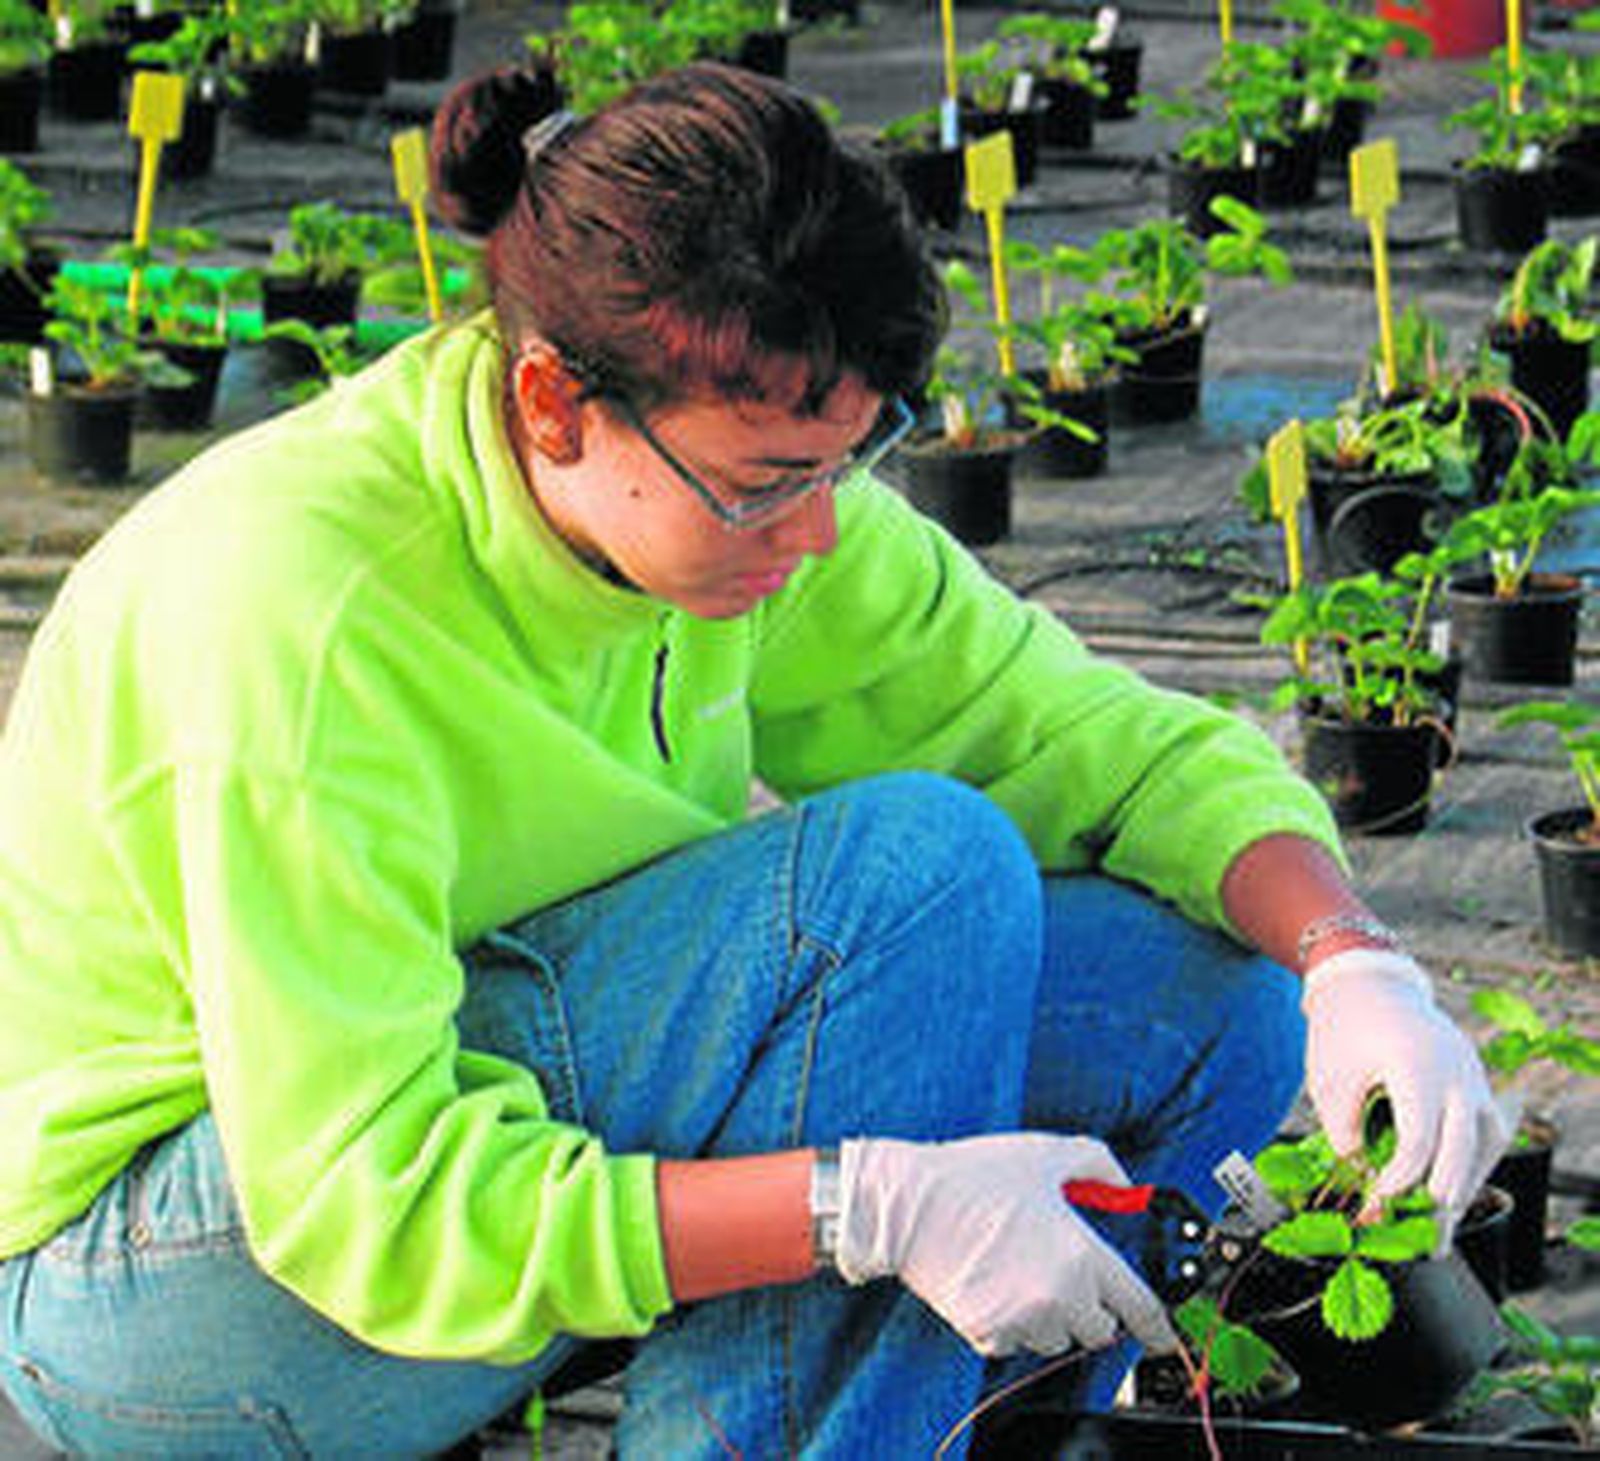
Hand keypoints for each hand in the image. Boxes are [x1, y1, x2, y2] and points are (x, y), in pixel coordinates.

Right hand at [834, 1132, 1177, 1358]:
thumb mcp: (1044, 1152)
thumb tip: (1122, 1185)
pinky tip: (994, 1283)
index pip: (1139, 1307)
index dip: (1157, 1325)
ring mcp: (1022, 1320)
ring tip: (1020, 1271)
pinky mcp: (988, 1334)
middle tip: (1064, 1270)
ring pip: (1058, 1339)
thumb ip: (1097, 1164)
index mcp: (1080, 1255)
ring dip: (1051, 1316)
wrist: (907, 1206)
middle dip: (1090, 1304)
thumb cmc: (971, 1177)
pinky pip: (1017, 1342)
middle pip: (1100, 1329)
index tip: (1164, 1334)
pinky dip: (1013, 1322)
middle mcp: (1058, 1295)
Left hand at [1302, 949, 1510, 1237]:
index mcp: (1414, 1063)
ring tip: (1441, 1221)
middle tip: (1427, 1237)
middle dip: (1445, 1192)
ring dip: (1467, 1179)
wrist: (1365, 981)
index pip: (1420, 1136)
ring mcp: (1471, 1072)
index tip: (1379, 1200)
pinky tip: (1449, 1187)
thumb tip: (1363, 1185)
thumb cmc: (1341, 1030)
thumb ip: (1347, 1134)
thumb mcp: (1330, 1082)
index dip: (1401, 1177)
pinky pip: (1486, 1126)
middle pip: (1466, 1142)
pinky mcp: (1473, 1078)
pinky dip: (1471, 1159)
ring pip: (1487, 1138)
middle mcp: (1455, 1068)